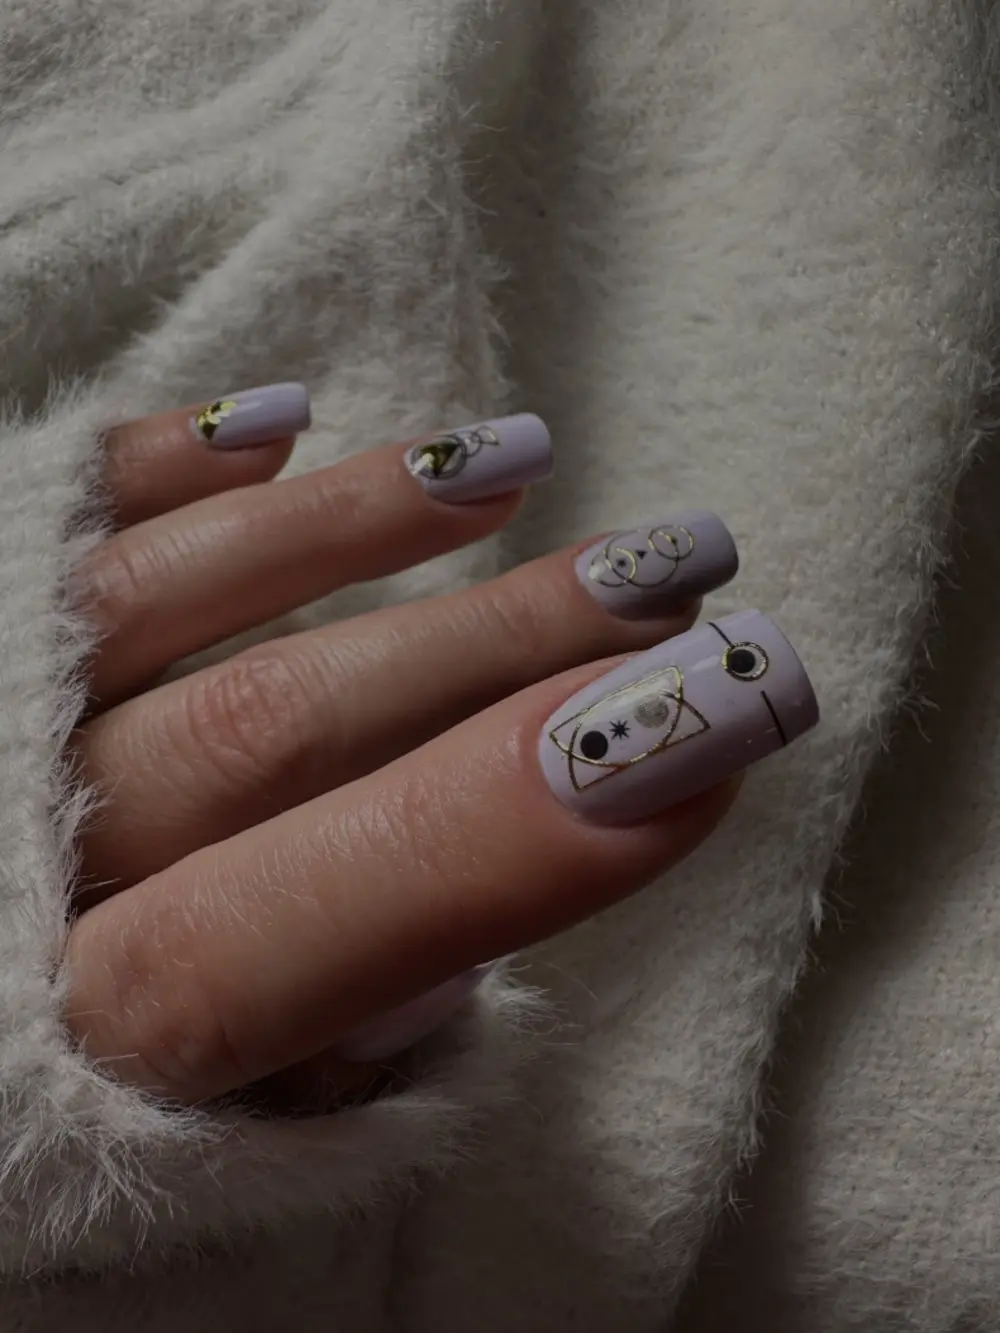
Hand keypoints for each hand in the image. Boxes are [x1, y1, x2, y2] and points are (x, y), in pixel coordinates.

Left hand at [62, 383, 815, 1111]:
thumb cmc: (55, 1142)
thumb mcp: (223, 1164)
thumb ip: (348, 1052)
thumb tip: (471, 923)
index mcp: (71, 1067)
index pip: (293, 935)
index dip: (497, 831)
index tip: (706, 733)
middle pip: (265, 739)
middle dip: (493, 655)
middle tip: (684, 582)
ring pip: (149, 613)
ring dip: (352, 531)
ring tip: (520, 465)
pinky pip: (29, 541)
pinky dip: (151, 480)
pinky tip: (277, 427)